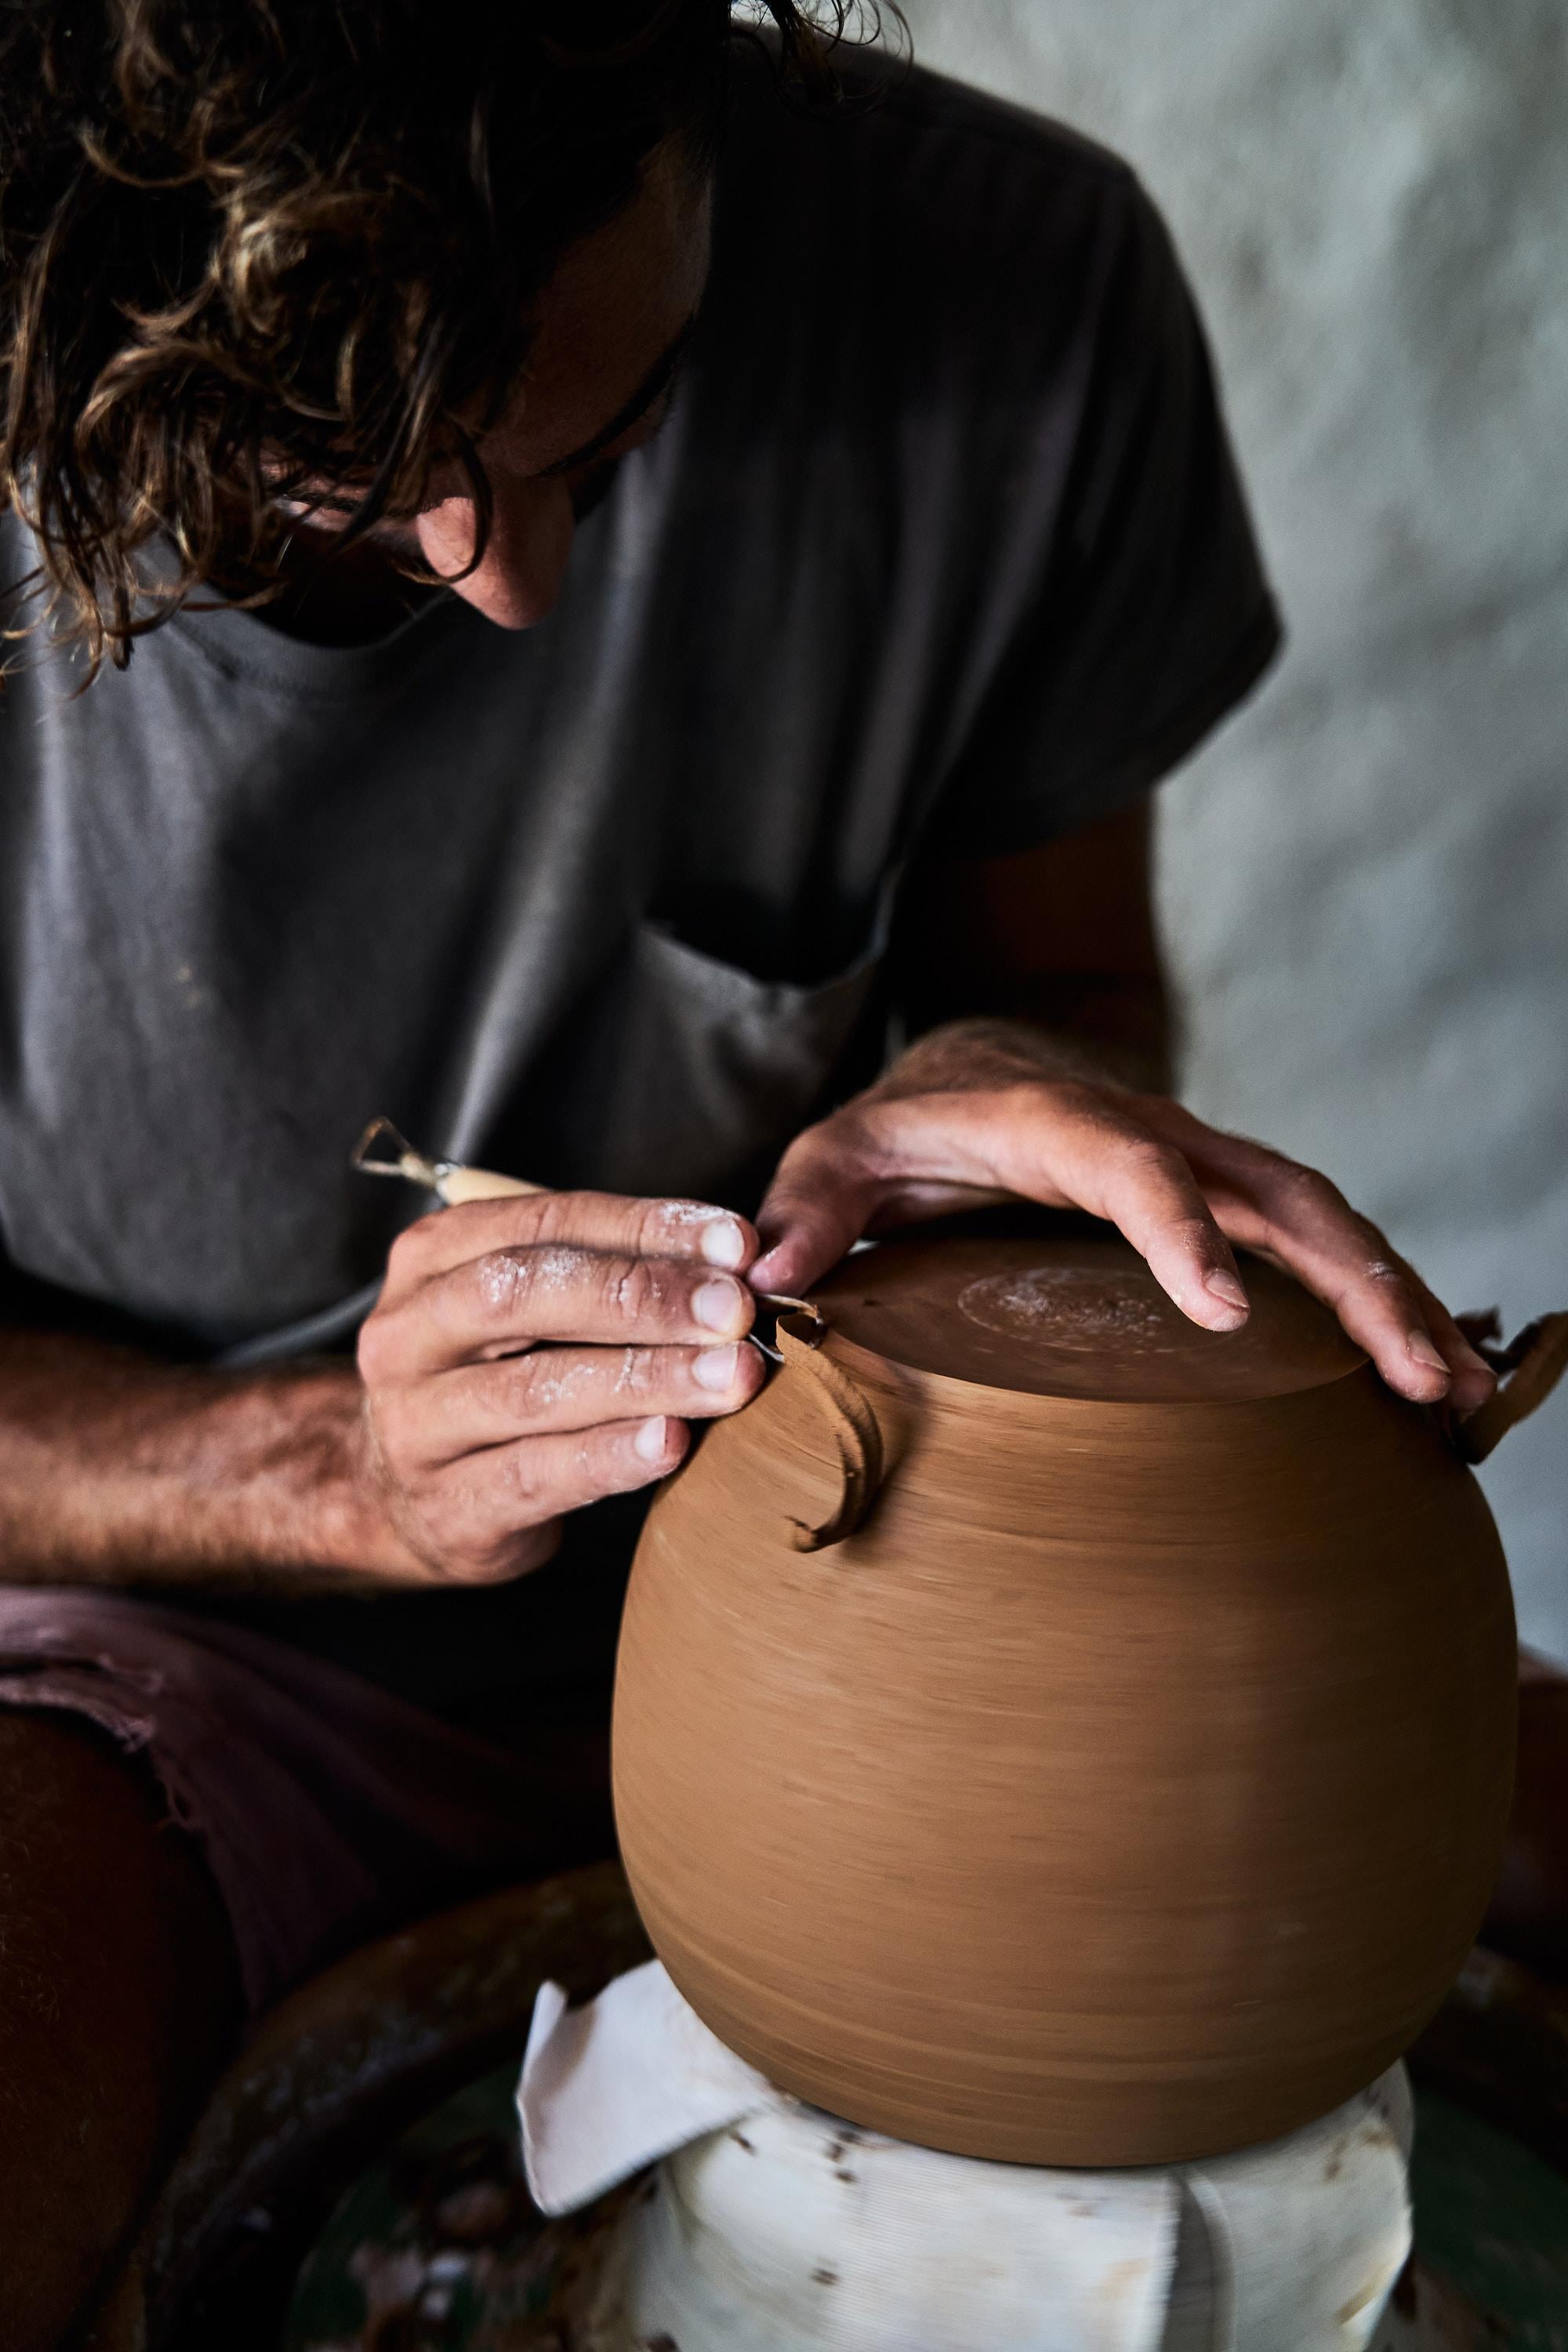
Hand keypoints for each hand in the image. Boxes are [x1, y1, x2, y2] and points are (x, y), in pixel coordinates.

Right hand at [357, 1191, 762, 1582]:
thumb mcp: (536, 1312)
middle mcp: (407, 1334)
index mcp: (432, 1258)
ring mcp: (414, 1425)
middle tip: (734, 1311)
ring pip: (533, 1389)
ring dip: (646, 1379)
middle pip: (523, 1294)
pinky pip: (534, 1475)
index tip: (737, 1244)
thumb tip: (736, 1259)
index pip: (544, 1222)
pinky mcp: (447, 1507)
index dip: (645, 1227)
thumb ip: (614, 1276)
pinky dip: (611, 1456)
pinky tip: (673, 1442)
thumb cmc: (501, 1379)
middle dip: (641, 1296)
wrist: (414, 1501)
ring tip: (731, 1377)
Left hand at [751, 1020, 1495, 1411]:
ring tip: (1453, 1402)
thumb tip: (764, 1280)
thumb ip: (807, 1208)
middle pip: (1277, 1197)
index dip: (1181, 1232)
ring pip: (1322, 1224)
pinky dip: (1380, 1305)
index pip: (1132, 1167)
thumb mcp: (838, 1156)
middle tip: (1414, 1380)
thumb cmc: (902, 1132)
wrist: (970, 1076)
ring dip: (1395, 1304)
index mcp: (1059, 1124)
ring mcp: (1206, 1168)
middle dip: (1353, 1285)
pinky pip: (1317, 1248)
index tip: (1225, 1316)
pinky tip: (1429, 1382)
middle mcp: (1155, 1137)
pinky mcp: (1228, 1205)